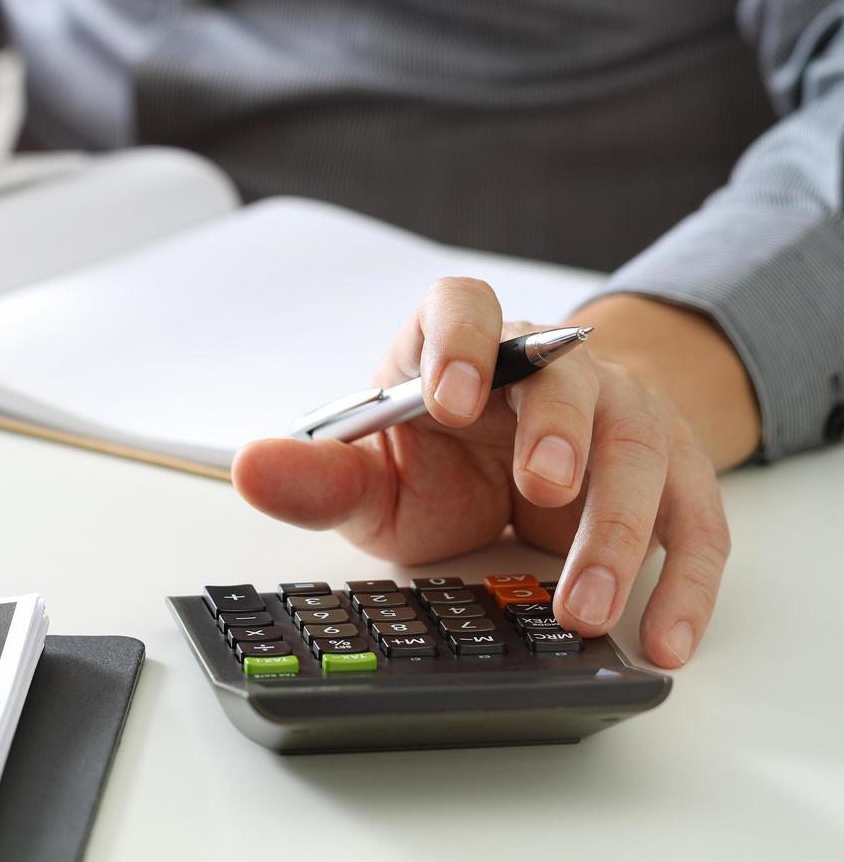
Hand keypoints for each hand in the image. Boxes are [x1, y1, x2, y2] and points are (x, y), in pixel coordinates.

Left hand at [233, 281, 761, 667]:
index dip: (462, 341)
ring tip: (586, 605)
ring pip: (638, 447)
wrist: (523, 475)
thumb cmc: (440, 465)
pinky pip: (692, 522)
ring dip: (618, 525)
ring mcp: (619, 416)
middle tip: (541, 488)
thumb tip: (251, 467)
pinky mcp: (670, 478)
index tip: (446, 398)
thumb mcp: (372, 477)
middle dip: (557, 430)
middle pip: (567, 375)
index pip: (465, 307)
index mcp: (461, 346)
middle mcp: (549, 368)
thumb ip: (319, 475)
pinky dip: (682, 581)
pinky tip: (663, 637)